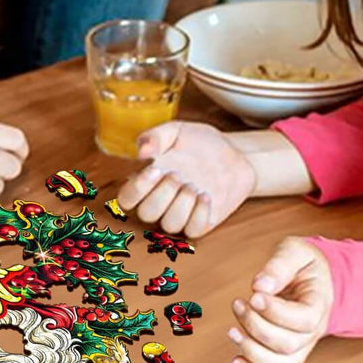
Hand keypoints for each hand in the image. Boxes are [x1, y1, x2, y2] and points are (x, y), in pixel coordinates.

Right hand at [117, 121, 255, 236]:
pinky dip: (199, 214)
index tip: (155, 169)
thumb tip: (141, 152)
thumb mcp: (176, 131)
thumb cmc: (201, 143)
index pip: (127, 198)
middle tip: (178, 174)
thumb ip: (155, 137)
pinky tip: (206, 195)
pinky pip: (192, 230)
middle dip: (161, 195)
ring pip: (169, 225)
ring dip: (181, 204)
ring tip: (194, 185)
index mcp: (148, 180)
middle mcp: (161, 201)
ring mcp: (181, 213)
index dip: (136, 189)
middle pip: (146, 214)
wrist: (236, 155)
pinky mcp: (201, 223)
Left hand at [228, 237, 333, 362]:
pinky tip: (236, 362)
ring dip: (252, 351)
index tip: (253, 295)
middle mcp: (313, 332)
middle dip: (256, 326)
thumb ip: (280, 265)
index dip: (275, 312)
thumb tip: (260, 286)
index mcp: (319, 305)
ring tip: (232, 331)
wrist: (313, 279)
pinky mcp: (286, 355)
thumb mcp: (295, 251)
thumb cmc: (302, 264)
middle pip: (288, 345)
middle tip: (238, 304)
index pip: (303, 320)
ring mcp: (301, 347)